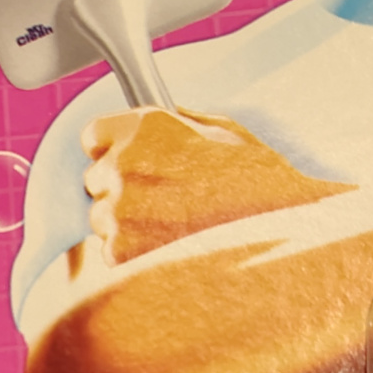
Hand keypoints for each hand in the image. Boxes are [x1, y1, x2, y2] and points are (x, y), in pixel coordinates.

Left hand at [81, 105, 353, 265]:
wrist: (279, 234)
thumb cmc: (260, 182)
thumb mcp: (224, 131)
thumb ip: (181, 122)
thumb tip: (166, 116)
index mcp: (143, 127)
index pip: (93, 135)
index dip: (112, 149)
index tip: (128, 161)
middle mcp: (122, 164)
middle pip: (96, 180)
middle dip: (121, 189)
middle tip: (164, 201)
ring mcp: (118, 210)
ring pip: (102, 218)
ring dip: (126, 224)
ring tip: (175, 229)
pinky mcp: (120, 251)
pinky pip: (111, 252)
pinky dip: (132, 255)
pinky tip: (169, 250)